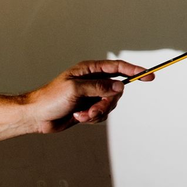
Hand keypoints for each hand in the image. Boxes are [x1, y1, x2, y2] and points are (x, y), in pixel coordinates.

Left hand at [21, 60, 152, 133]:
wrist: (36, 117)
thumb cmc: (51, 99)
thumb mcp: (75, 89)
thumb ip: (99, 87)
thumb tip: (120, 86)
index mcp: (89, 70)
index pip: (117, 68)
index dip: (134, 70)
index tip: (149, 75)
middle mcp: (92, 81)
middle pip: (116, 90)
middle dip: (106, 103)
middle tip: (93, 110)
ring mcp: (91, 95)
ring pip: (109, 104)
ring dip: (97, 112)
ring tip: (82, 115)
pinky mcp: (89, 108)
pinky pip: (102, 114)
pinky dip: (92, 118)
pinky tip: (79, 118)